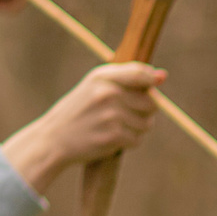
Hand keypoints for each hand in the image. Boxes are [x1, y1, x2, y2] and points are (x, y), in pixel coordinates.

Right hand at [2, 63, 164, 190]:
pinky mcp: (113, 135)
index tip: (151, 88)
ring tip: (116, 127)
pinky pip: (137, 140)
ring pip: (147, 123)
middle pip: (152, 103)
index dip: (152, 81)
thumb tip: (163, 76)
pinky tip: (113, 139)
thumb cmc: (79, 111)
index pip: (141, 73)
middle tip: (126, 115)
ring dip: (137, 129)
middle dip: (145, 111)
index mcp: (102, 76)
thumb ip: (128, 78)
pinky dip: (129, 142)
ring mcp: (111, 114)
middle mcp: (108, 93)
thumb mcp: (95, 86)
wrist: (54, 138)